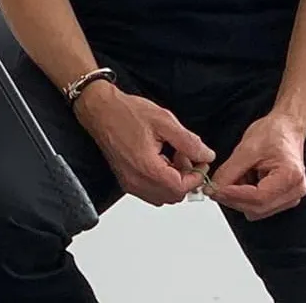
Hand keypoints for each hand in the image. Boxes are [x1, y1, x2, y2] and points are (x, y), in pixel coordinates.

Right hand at [75, 83, 214, 205]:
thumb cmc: (126, 113)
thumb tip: (206, 156)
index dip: (196, 177)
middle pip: (173, 196)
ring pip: (162, 196)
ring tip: (173, 156)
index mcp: (147, 167)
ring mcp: (129, 182)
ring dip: (174, 181)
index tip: (200, 162)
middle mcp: (136, 180)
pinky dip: (161, 180)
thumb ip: (189, 142)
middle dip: (185, 178)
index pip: (181, 188)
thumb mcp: (164, 121)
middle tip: (186, 156)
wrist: (100, 110)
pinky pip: (150, 191)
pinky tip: (160, 160)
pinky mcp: (126, 180)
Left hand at [208, 112, 305, 220]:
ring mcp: (291, 197)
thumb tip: (215, 188)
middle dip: (233, 198)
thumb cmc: (274, 133)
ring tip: (238, 175)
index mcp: (290, 176)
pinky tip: (246, 180)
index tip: (215, 190)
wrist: (286, 128)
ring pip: (257, 210)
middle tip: (216, 185)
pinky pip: (260, 206)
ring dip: (240, 197)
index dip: (233, 195)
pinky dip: (247, 196)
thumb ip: (229, 171)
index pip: (258, 197)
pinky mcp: (284, 199)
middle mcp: (295, 191)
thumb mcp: (247, 148)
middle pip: (257, 208)